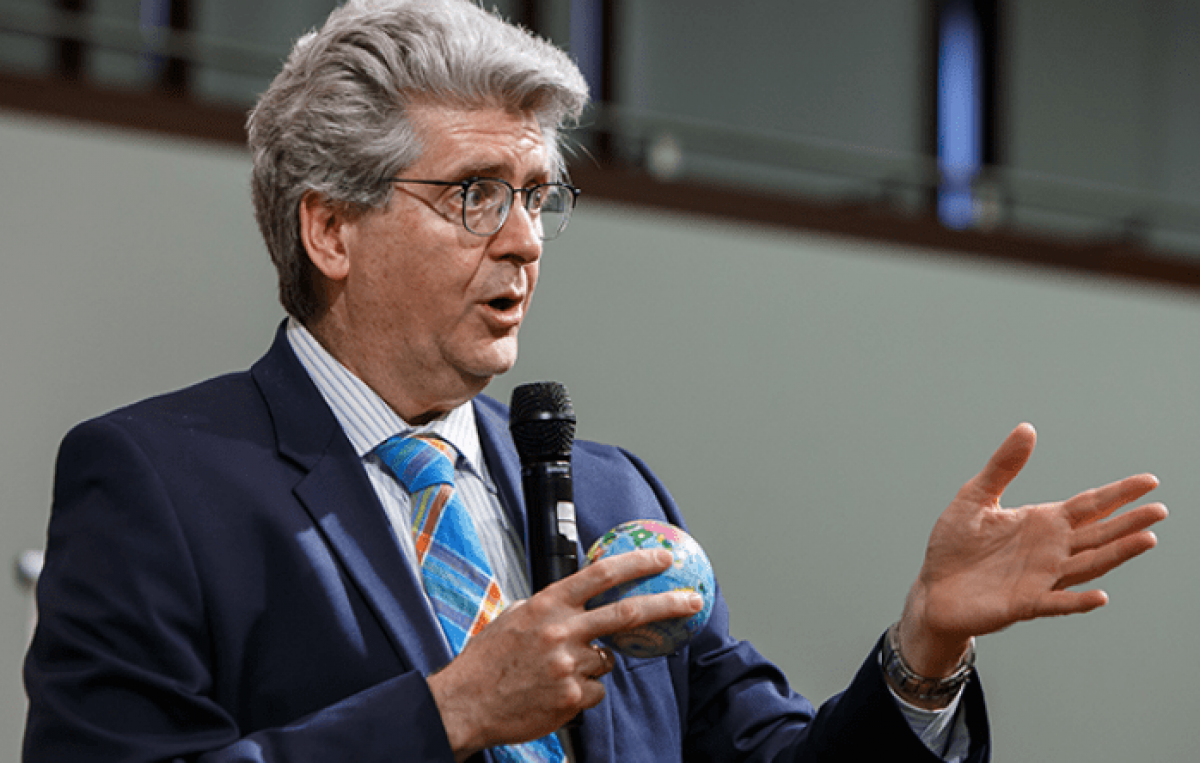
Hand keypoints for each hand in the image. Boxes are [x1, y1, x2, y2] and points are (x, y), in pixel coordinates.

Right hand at [427, 549, 702, 760]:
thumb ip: (549, 607)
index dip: (638, 563)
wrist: (464, 704)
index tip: (664, 557)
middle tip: (691, 599)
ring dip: (596, 662)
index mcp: (547, 604)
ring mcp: (568, 666)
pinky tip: (553, 691)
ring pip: (607, 660)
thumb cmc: (487, 661)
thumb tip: (578, 596)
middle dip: (668, 603)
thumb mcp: (514, 617)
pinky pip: (594, 690)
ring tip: (560, 669)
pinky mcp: (571, 698)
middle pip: (628, 613)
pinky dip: (582, 690)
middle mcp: (561, 631)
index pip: (602, 574)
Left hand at [898, 423, 1167, 682]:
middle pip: (1099, 533)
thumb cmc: (955, 545)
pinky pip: (1057, 603)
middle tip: (1160, 509)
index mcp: (1042, 522)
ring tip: (1146, 539)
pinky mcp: (1025, 603)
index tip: (1149, 481)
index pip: (1089, 505)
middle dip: (1130, 521)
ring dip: (1117, 554)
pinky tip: (1101, 596)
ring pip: (1089, 565)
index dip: (1118, 493)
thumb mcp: (975, 498)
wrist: (934, 589)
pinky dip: (1079, 601)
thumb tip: (1027, 428)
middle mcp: (1050, 550)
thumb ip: (1002, 467)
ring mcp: (1042, 578)